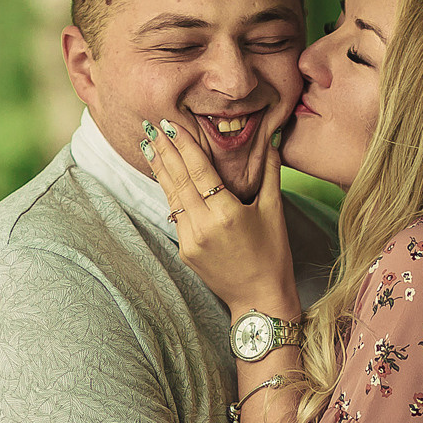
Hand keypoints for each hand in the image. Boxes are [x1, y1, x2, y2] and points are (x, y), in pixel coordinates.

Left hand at [145, 117, 298, 316]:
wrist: (259, 298)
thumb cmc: (273, 254)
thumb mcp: (274, 211)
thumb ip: (271, 173)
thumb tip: (271, 139)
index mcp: (228, 214)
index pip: (199, 171)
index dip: (184, 146)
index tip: (170, 124)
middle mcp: (204, 226)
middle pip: (178, 180)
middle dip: (164, 151)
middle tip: (149, 126)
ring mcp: (191, 241)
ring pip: (172, 197)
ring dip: (160, 170)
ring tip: (148, 146)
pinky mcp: (185, 251)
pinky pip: (176, 215)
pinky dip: (169, 193)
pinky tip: (163, 177)